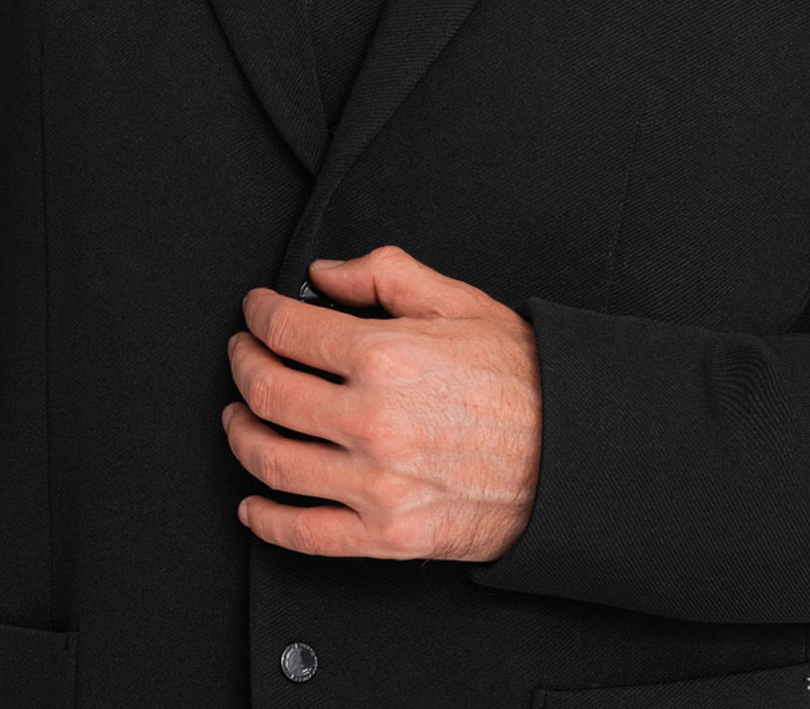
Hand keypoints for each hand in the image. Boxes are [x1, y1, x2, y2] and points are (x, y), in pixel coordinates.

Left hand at [221, 243, 540, 561]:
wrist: (571, 455)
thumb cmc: (521, 379)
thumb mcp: (456, 301)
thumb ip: (382, 274)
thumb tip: (324, 275)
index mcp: (386, 357)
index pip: (288, 331)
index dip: (258, 314)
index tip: (255, 310)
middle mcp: (372, 422)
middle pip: (268, 392)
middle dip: (242, 364)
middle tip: (242, 353)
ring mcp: (375, 485)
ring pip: (272, 460)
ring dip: (240, 433)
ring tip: (238, 415)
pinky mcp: (386, 535)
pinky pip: (303, 534)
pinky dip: (265, 520)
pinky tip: (252, 504)